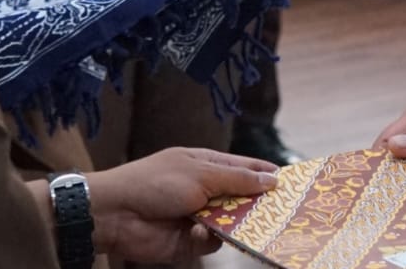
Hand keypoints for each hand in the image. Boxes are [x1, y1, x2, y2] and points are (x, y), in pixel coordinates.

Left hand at [88, 147, 278, 261]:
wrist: (114, 214)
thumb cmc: (156, 182)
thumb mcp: (201, 173)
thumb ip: (238, 178)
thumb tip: (273, 179)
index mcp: (208, 164)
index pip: (245, 167)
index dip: (266, 173)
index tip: (291, 182)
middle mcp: (206, 190)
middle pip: (242, 197)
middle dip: (257, 203)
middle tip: (279, 211)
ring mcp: (198, 216)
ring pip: (232, 222)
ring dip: (232, 222)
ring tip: (235, 221)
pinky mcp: (188, 241)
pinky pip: (212, 241)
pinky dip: (207, 237)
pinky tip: (196, 231)